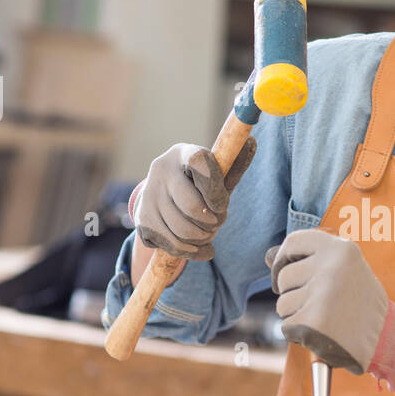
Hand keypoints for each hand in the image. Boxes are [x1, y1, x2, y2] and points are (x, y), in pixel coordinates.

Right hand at [131, 138, 255, 259]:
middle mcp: (161, 170)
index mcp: (183, 153)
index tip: (222, 205)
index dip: (215, 190)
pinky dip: (192, 252)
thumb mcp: (217, 173)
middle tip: (218, 222)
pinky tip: (199, 247)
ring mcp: (148, 195)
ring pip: (184, 231)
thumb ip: (234, 165)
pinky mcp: (142, 219)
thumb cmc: (200, 184)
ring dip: (204, 238)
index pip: (200, 163)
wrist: (164, 198)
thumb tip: (252, 143)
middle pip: (192, 207)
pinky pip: (174, 245)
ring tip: (208, 232)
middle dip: (214, 222)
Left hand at [266, 229, 394, 390]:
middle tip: (320, 304)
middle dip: (293, 293)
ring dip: (296, 315)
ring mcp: (321, 294)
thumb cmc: (362, 304)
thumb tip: (269, 256)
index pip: (294, 241)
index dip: (284, 257)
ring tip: (325, 319)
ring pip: (283, 303)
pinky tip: (321, 333)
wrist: (387, 339)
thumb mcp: (346, 270)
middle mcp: (331, 266)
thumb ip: (311, 260)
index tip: (286, 271)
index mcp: (341, 248)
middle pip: (284, 276)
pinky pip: (287, 325)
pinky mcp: (313, 321)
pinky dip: (298, 334)